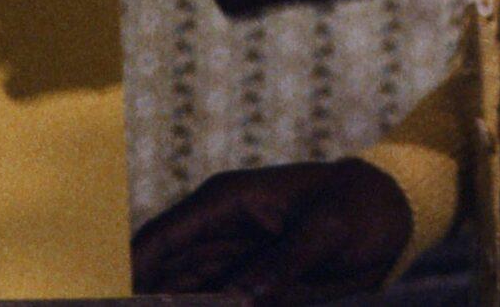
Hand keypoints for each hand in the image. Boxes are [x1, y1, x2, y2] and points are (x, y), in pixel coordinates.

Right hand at [132, 158, 411, 302]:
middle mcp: (218, 230)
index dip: (131, 267)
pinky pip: (216, 302)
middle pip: (164, 273)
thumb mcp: (328, 231)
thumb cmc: (359, 207)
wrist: (393, 213)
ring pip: (185, 293)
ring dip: (173, 305)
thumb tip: (240, 298)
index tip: (106, 297)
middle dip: (146, 298)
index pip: (163, 237)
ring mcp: (232, 259)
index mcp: (227, 202)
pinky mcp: (252, 283)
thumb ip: (283, 264)